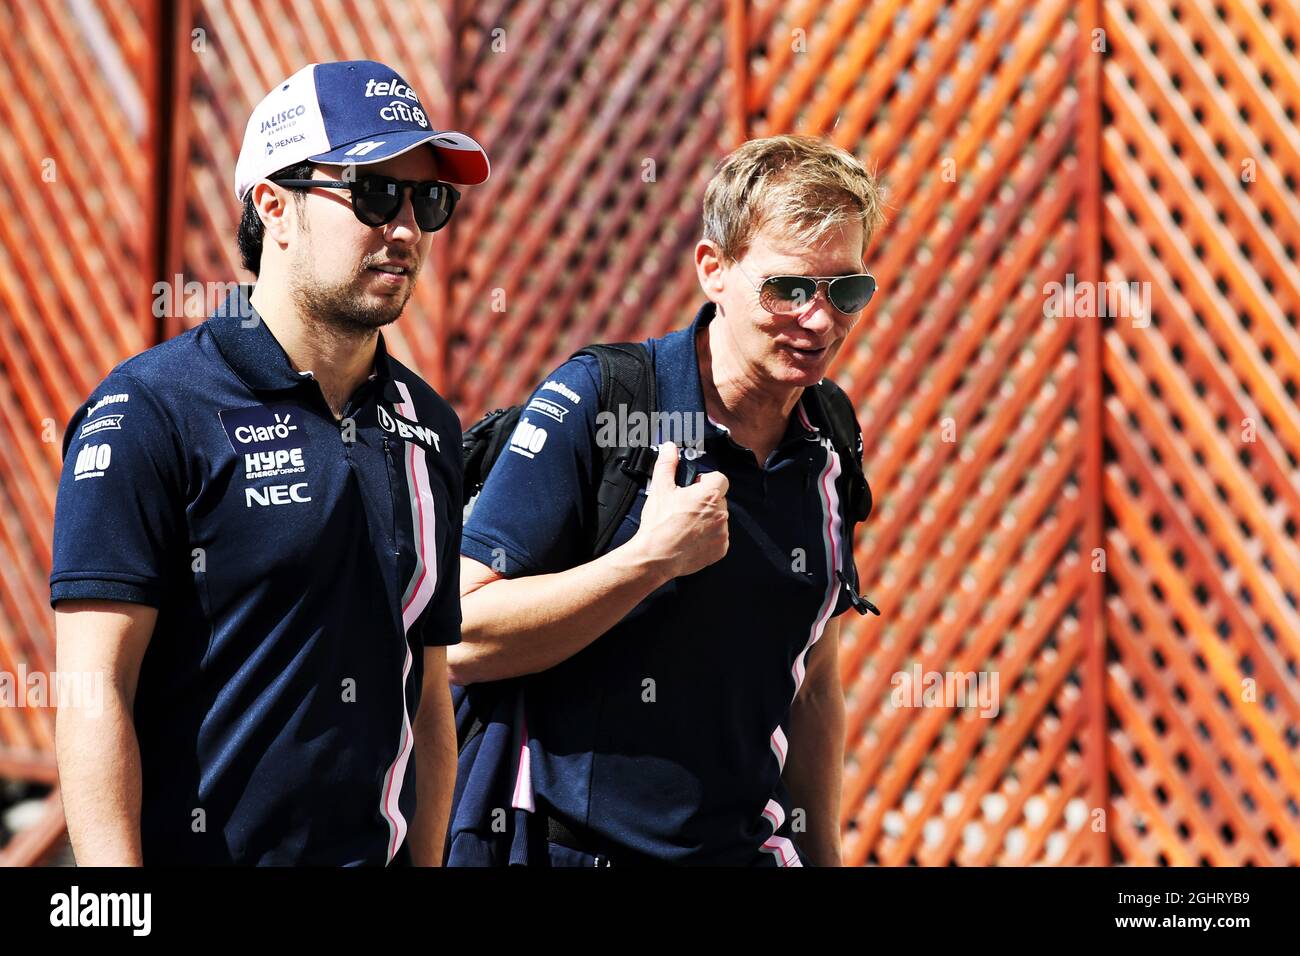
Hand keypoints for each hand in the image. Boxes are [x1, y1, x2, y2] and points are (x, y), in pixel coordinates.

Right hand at [630, 441, 728, 580]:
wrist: (656, 556)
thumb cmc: (658, 524)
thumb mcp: (660, 489)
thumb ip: (667, 465)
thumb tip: (669, 449)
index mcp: (709, 495)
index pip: (720, 478)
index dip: (707, 481)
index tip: (695, 487)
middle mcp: (720, 513)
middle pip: (719, 499)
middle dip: (706, 501)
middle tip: (686, 507)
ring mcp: (722, 533)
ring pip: (720, 519)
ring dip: (708, 519)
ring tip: (686, 524)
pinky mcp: (720, 549)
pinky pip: (719, 538)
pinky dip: (709, 537)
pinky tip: (691, 538)